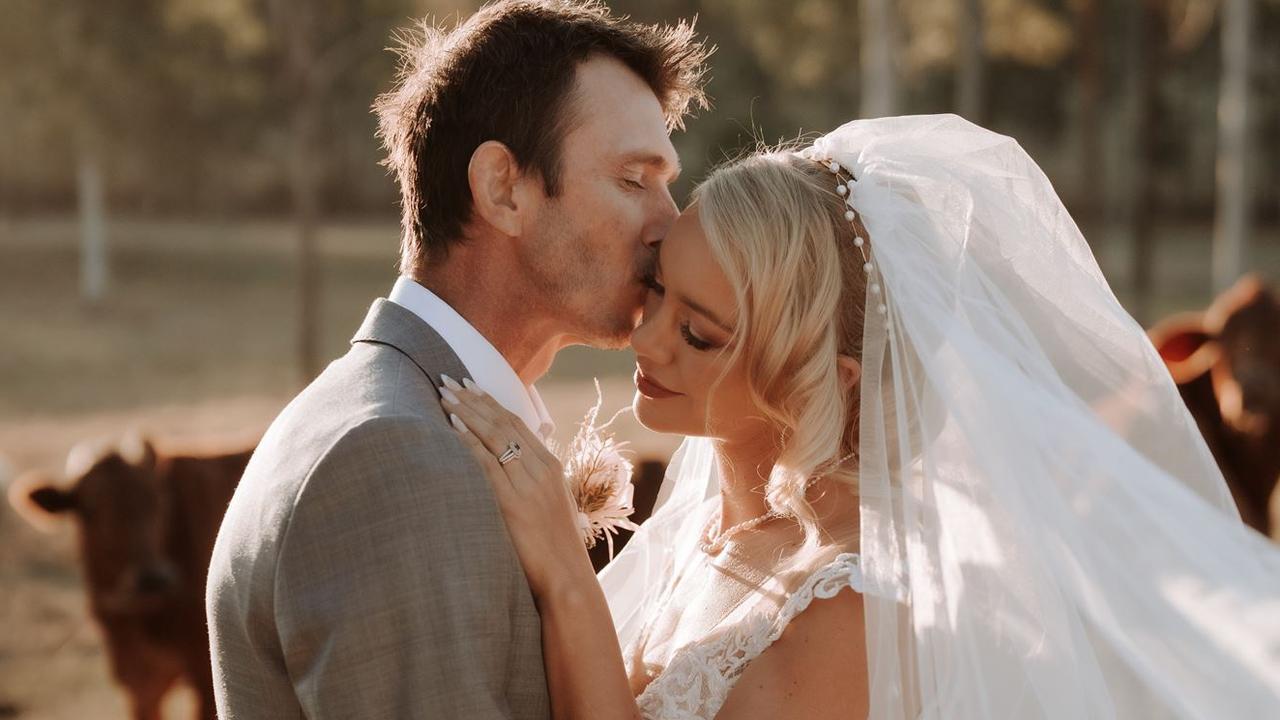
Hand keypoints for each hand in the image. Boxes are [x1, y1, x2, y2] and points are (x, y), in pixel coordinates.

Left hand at [440, 376, 595, 599]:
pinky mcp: (513, 503)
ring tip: (444, 395)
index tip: (470, 386)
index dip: (492, 402)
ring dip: (467, 413)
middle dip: (474, 399)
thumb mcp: (551, 506)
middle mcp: (542, 469)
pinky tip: (453, 427)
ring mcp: (528, 485)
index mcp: (552, 467)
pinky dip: (469, 443)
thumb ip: (533, 483)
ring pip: (495, 437)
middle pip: (504, 423)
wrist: (566, 577)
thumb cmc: (555, 548)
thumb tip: (511, 468)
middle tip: (448, 380)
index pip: (519, 423)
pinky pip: (487, 464)